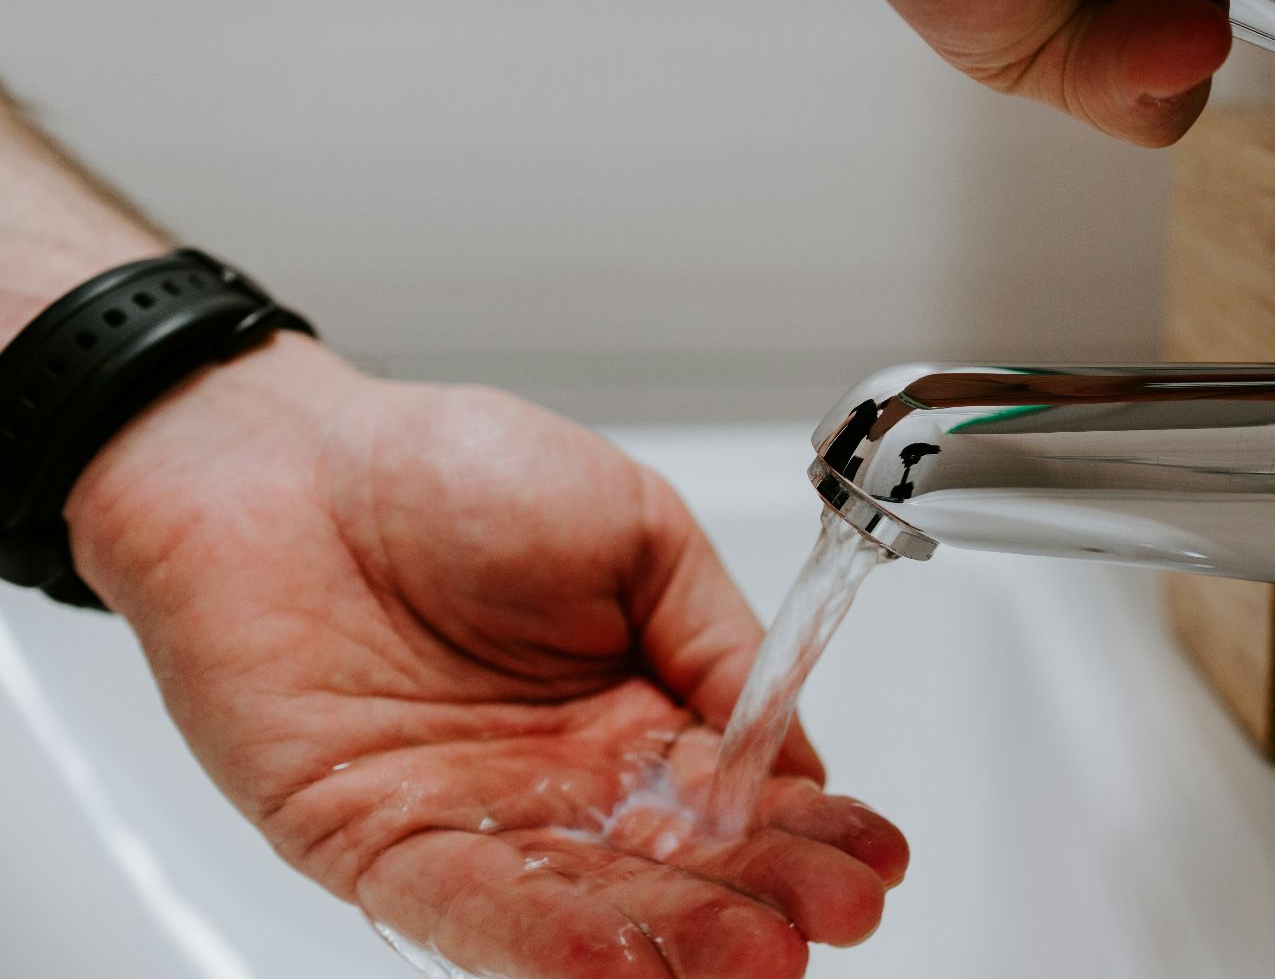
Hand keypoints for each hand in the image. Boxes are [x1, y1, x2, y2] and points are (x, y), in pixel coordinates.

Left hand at [65, 335, 906, 978]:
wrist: (286, 461)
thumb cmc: (455, 469)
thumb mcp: (636, 529)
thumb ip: (718, 640)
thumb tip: (797, 757)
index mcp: (639, 705)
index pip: (743, 796)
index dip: (812, 831)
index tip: (873, 860)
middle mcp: (569, 781)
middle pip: (682, 868)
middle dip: (764, 896)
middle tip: (831, 919)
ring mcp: (481, 823)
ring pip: (594, 906)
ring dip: (677, 942)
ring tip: (751, 960)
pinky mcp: (383, 849)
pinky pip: (477, 909)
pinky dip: (551, 944)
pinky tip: (626, 968)